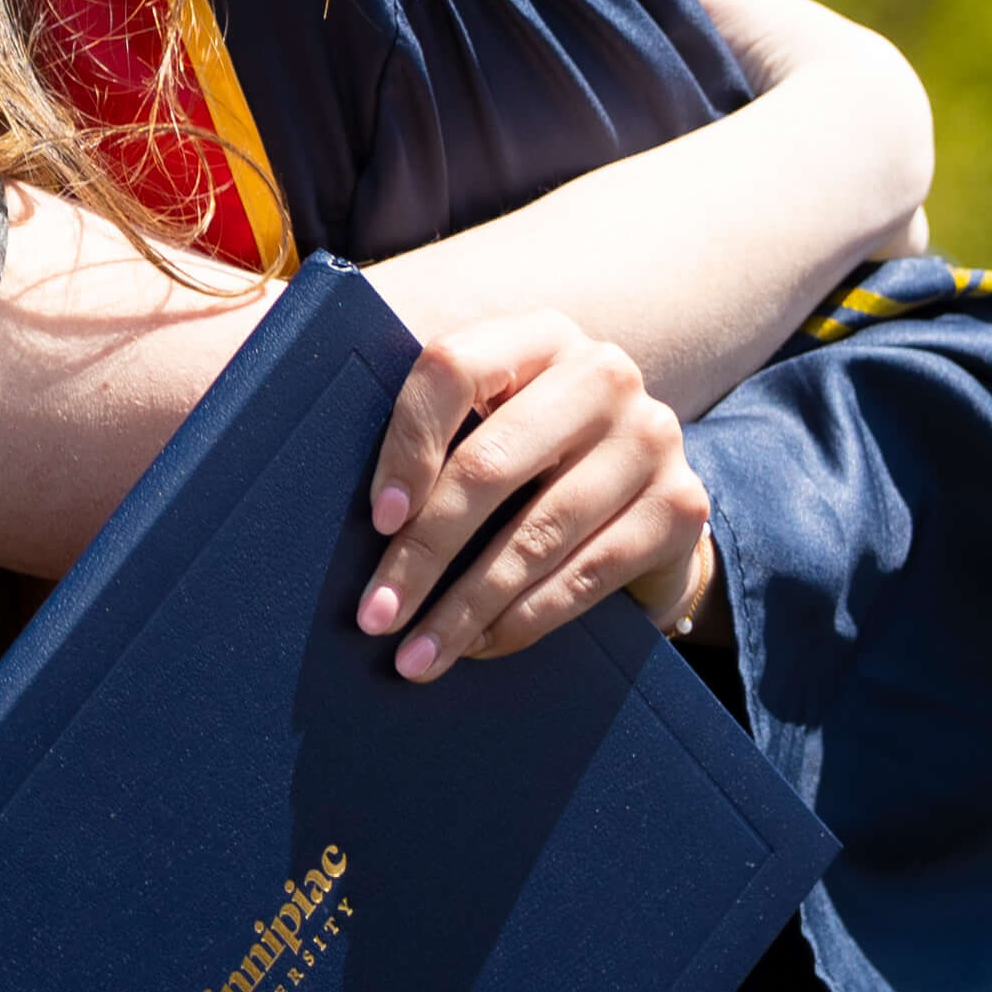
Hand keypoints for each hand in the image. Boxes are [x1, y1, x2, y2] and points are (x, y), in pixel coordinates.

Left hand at [352, 312, 712, 681]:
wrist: (648, 502)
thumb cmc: (532, 465)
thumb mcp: (484, 427)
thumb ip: (428, 433)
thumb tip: (307, 483)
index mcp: (537, 336)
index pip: (453, 366)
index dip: (406, 444)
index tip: (377, 520)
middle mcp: (603, 373)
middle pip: (490, 462)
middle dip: (422, 553)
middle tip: (375, 618)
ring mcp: (652, 437)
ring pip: (537, 532)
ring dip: (466, 606)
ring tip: (416, 655)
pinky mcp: (683, 506)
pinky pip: (587, 572)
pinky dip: (526, 620)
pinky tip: (482, 648)